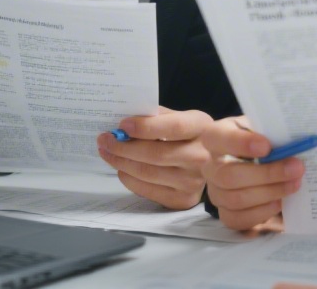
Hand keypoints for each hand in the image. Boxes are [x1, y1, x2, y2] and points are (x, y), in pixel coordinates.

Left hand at [98, 107, 213, 209]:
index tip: (122, 125)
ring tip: (107, 152)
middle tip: (105, 140)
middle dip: (123, 147)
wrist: (211, 164)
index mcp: (202, 128)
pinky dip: (128, 178)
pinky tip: (122, 168)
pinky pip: (146, 190)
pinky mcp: (182, 199)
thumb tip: (125, 122)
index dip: (146, 127)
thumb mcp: (182, 118)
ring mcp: (192, 181)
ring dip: (121, 162)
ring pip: (146, 173)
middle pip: (155, 154)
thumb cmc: (188, 136)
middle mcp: (201, 156)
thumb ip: (158, 116)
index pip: (174, 127)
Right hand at [201, 116, 302, 230]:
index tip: (267, 146)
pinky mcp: (225, 213)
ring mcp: (215, 192)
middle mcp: (210, 166)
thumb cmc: (260, 139)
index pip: (217, 138)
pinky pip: (238, 219)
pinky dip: (262, 212)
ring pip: (235, 199)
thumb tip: (293, 142)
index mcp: (216, 137)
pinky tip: (279, 202)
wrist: (254, 161)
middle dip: (267, 174)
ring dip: (270, 192)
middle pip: (229, 175)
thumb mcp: (261, 127)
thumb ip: (271, 131)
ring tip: (294, 184)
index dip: (240, 143)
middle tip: (296, 168)